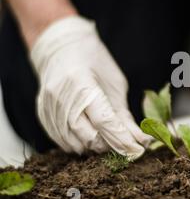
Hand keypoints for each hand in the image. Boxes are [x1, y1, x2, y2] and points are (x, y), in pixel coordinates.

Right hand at [30, 16, 150, 158]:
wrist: (62, 48)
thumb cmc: (94, 62)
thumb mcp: (115, 84)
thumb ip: (122, 113)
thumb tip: (138, 140)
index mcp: (82, 83)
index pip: (104, 121)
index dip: (122, 139)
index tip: (137, 150)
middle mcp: (62, 97)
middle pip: (88, 136)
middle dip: (110, 145)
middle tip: (123, 142)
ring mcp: (49, 107)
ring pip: (75, 144)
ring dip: (95, 147)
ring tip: (107, 139)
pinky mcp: (43, 115)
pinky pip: (62, 141)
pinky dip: (79, 144)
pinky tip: (90, 136)